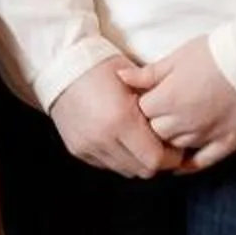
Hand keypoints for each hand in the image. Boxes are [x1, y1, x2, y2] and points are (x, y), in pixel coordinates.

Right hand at [49, 57, 181, 178]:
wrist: (59, 64)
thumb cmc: (100, 65)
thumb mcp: (133, 79)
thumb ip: (155, 106)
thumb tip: (175, 125)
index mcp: (121, 120)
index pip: (156, 160)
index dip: (171, 156)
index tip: (175, 145)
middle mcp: (103, 138)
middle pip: (143, 170)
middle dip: (157, 160)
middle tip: (161, 144)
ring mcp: (88, 146)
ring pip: (126, 170)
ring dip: (137, 159)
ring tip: (140, 140)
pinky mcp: (78, 150)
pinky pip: (107, 164)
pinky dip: (118, 156)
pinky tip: (120, 138)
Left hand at [121, 36, 235, 171]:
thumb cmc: (217, 53)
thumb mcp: (178, 56)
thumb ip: (148, 73)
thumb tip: (120, 78)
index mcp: (168, 99)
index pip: (141, 112)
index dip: (142, 105)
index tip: (146, 97)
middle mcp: (184, 123)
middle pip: (155, 133)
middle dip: (153, 124)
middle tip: (158, 114)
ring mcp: (206, 135)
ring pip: (176, 148)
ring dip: (170, 141)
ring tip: (171, 131)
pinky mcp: (227, 142)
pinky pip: (203, 162)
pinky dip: (190, 165)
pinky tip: (181, 164)